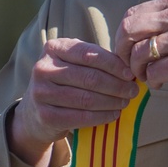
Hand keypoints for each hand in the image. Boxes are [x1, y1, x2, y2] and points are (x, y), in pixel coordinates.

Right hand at [9, 39, 138, 166]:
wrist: (35, 111)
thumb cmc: (63, 82)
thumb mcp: (73, 64)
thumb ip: (95, 61)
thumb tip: (129, 69)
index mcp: (53, 49)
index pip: (88, 54)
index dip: (113, 64)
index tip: (130, 74)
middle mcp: (43, 68)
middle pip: (89, 78)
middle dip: (116, 85)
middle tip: (132, 91)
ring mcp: (41, 93)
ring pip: (86, 98)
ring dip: (111, 102)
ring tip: (125, 102)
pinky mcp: (45, 116)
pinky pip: (80, 117)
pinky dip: (101, 116)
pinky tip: (113, 114)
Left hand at [115, 0, 167, 102]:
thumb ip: (166, 19)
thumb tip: (134, 33)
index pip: (132, 15)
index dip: (122, 36)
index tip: (126, 50)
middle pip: (128, 31)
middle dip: (122, 52)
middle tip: (129, 65)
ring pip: (138, 54)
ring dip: (138, 70)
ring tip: (148, 76)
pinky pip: (153, 73)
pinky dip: (151, 82)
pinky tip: (160, 83)